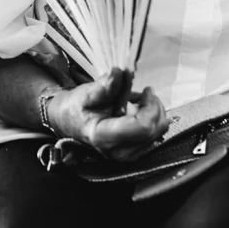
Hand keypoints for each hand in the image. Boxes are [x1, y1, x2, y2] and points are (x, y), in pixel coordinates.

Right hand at [47, 67, 168, 162]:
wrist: (70, 122)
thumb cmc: (77, 107)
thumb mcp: (87, 93)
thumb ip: (105, 85)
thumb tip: (119, 72)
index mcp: (104, 137)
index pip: (142, 127)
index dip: (150, 107)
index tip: (146, 90)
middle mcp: (118, 151)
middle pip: (153, 130)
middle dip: (154, 107)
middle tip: (145, 93)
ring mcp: (127, 155)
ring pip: (158, 133)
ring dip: (154, 113)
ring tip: (140, 101)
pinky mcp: (134, 153)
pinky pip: (155, 135)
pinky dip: (152, 120)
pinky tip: (139, 111)